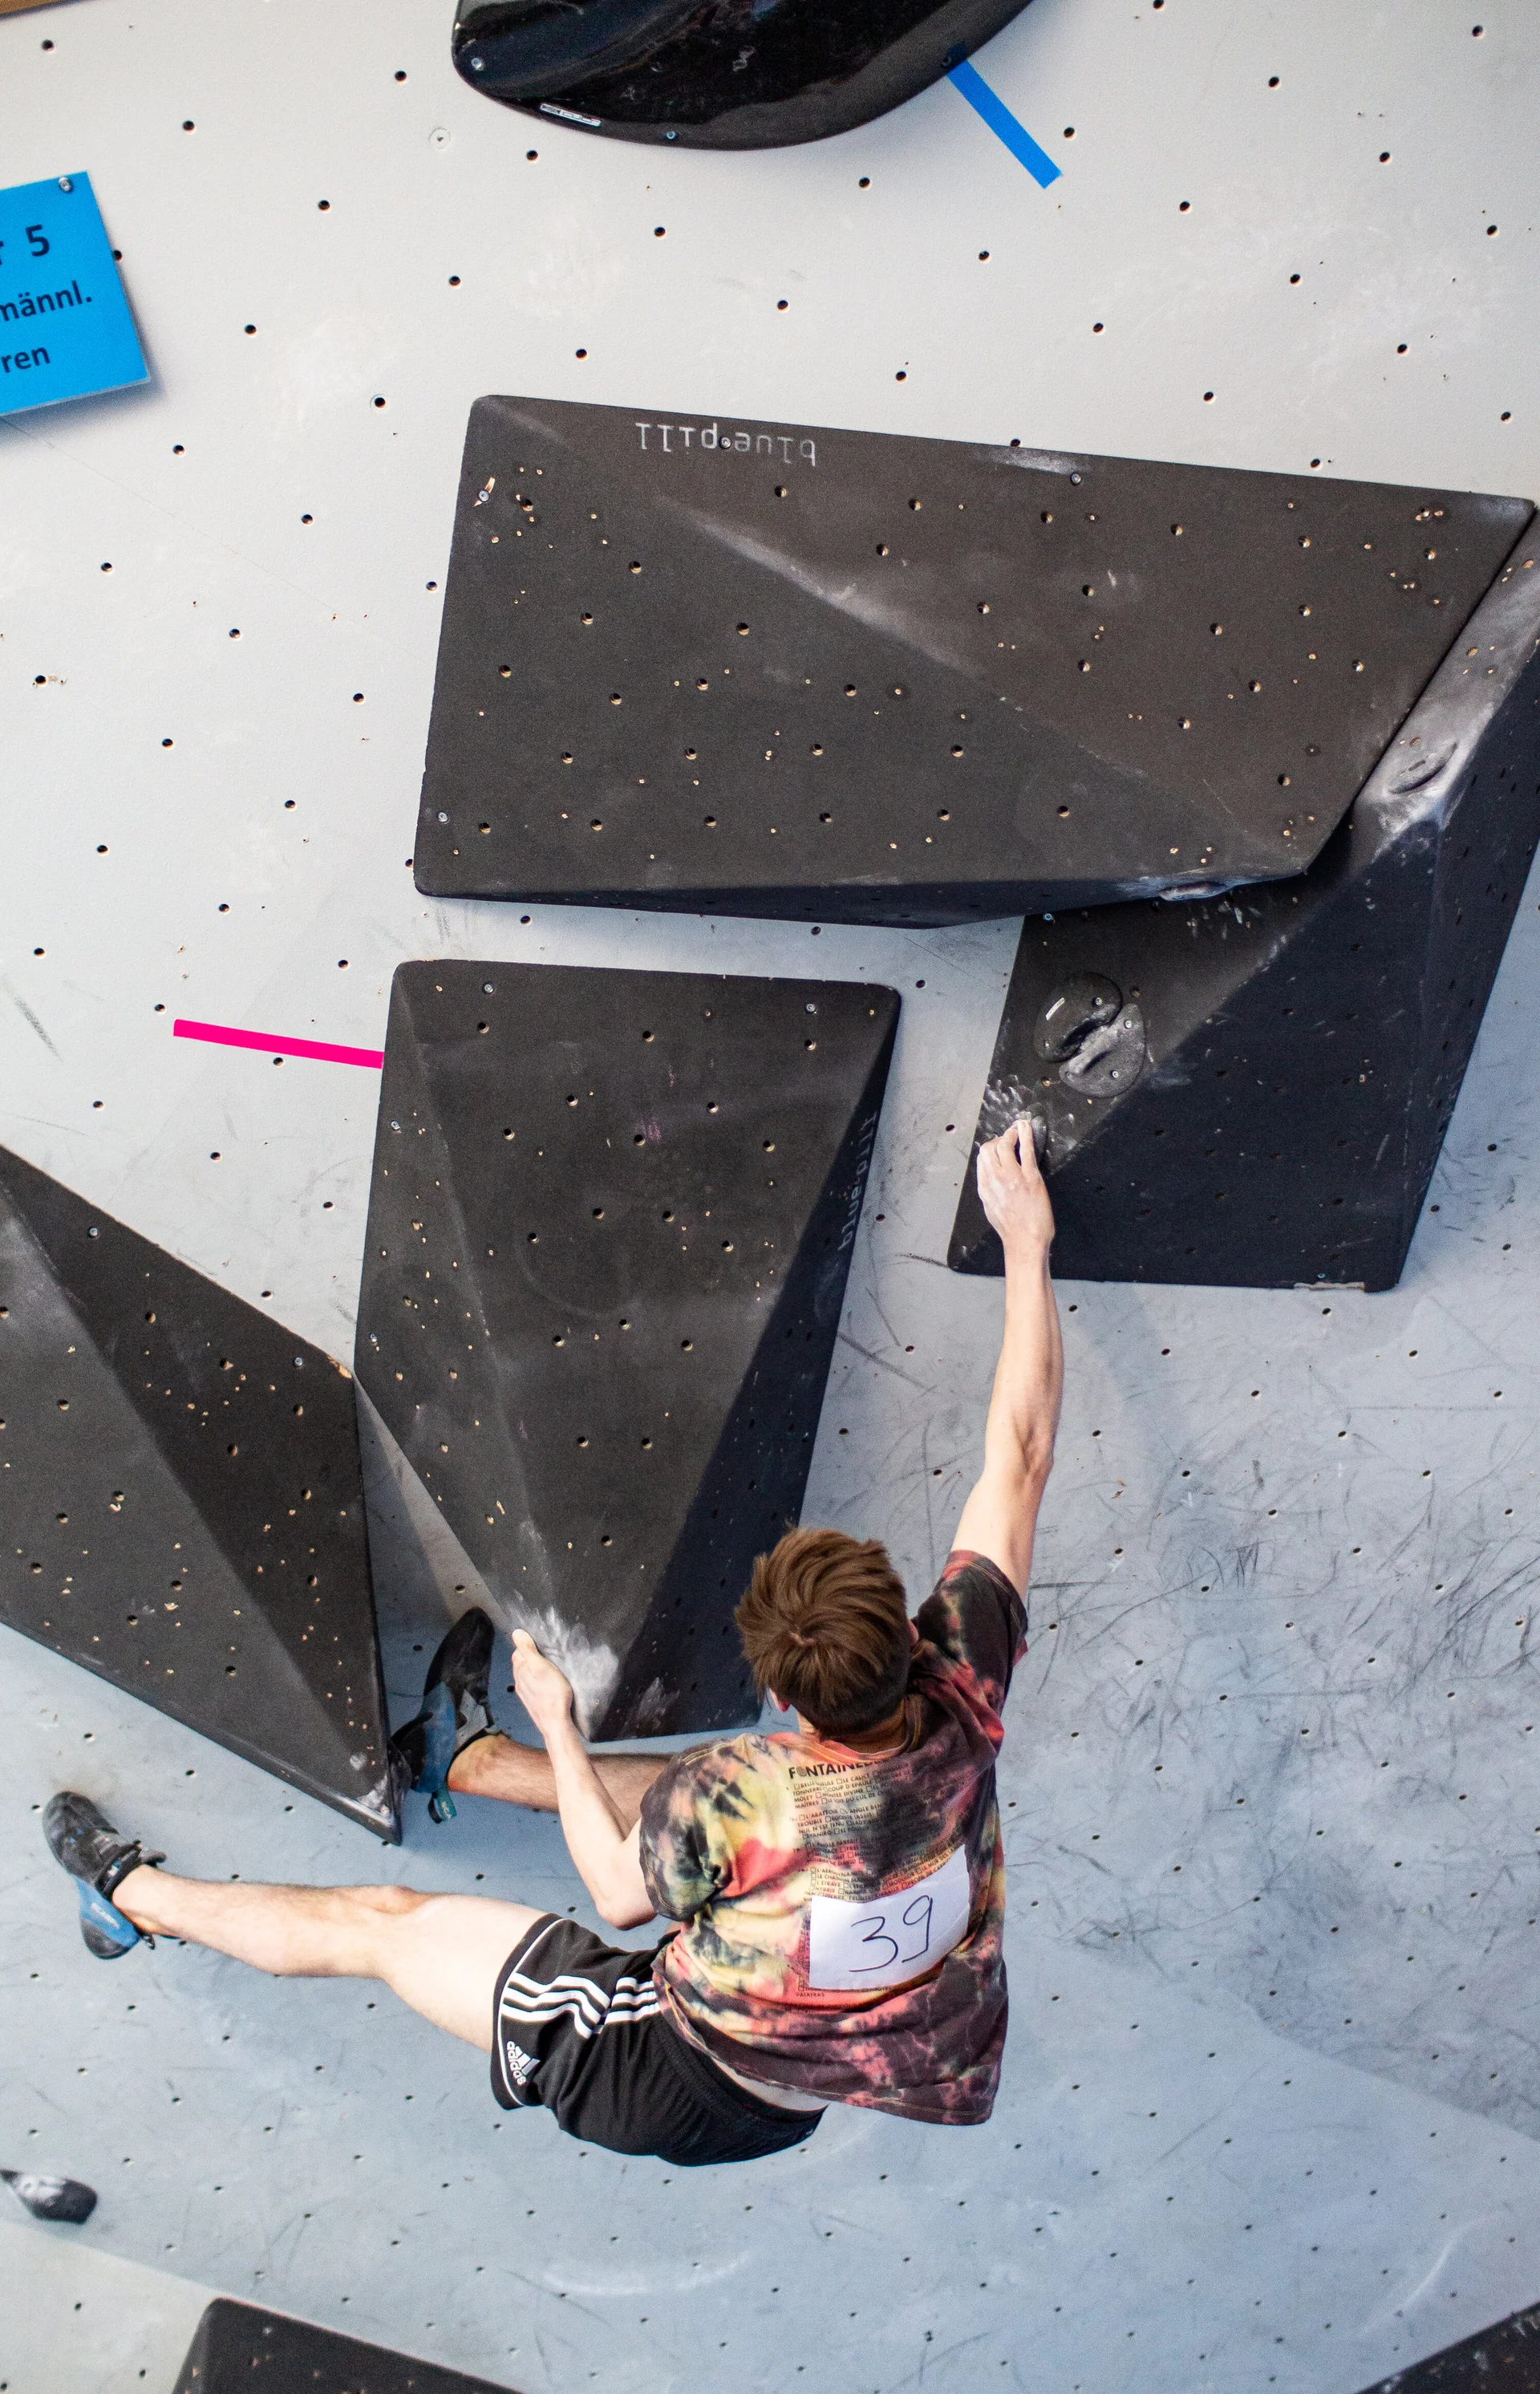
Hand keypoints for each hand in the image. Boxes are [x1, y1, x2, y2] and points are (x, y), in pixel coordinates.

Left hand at [509, 1629, 575, 1740]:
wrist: (555, 1723)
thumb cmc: (552, 1694)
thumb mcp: (542, 1666)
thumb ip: (529, 1650)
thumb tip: (516, 1633)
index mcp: (520, 1671)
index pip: (518, 1652)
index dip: (527, 1645)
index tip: (539, 1643)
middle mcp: (519, 1682)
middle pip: (520, 1663)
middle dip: (529, 1656)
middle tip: (544, 1652)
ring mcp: (524, 1693)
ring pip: (525, 1675)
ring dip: (532, 1669)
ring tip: (546, 1666)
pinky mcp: (532, 1702)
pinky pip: (530, 1686)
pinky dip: (535, 1681)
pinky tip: (545, 1683)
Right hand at [976, 1118, 1054, 1256]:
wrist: (1025, 1242)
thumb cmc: (1012, 1230)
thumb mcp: (991, 1210)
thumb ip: (989, 1192)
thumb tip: (991, 1181)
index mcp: (985, 1188)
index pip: (982, 1159)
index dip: (990, 1148)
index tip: (998, 1145)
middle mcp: (995, 1180)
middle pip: (989, 1148)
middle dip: (998, 1138)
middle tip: (1009, 1136)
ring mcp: (1012, 1177)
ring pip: (1004, 1144)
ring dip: (1011, 1133)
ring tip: (1018, 1129)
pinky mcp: (1030, 1177)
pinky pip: (1026, 1149)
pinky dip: (1025, 1134)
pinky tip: (1027, 1127)